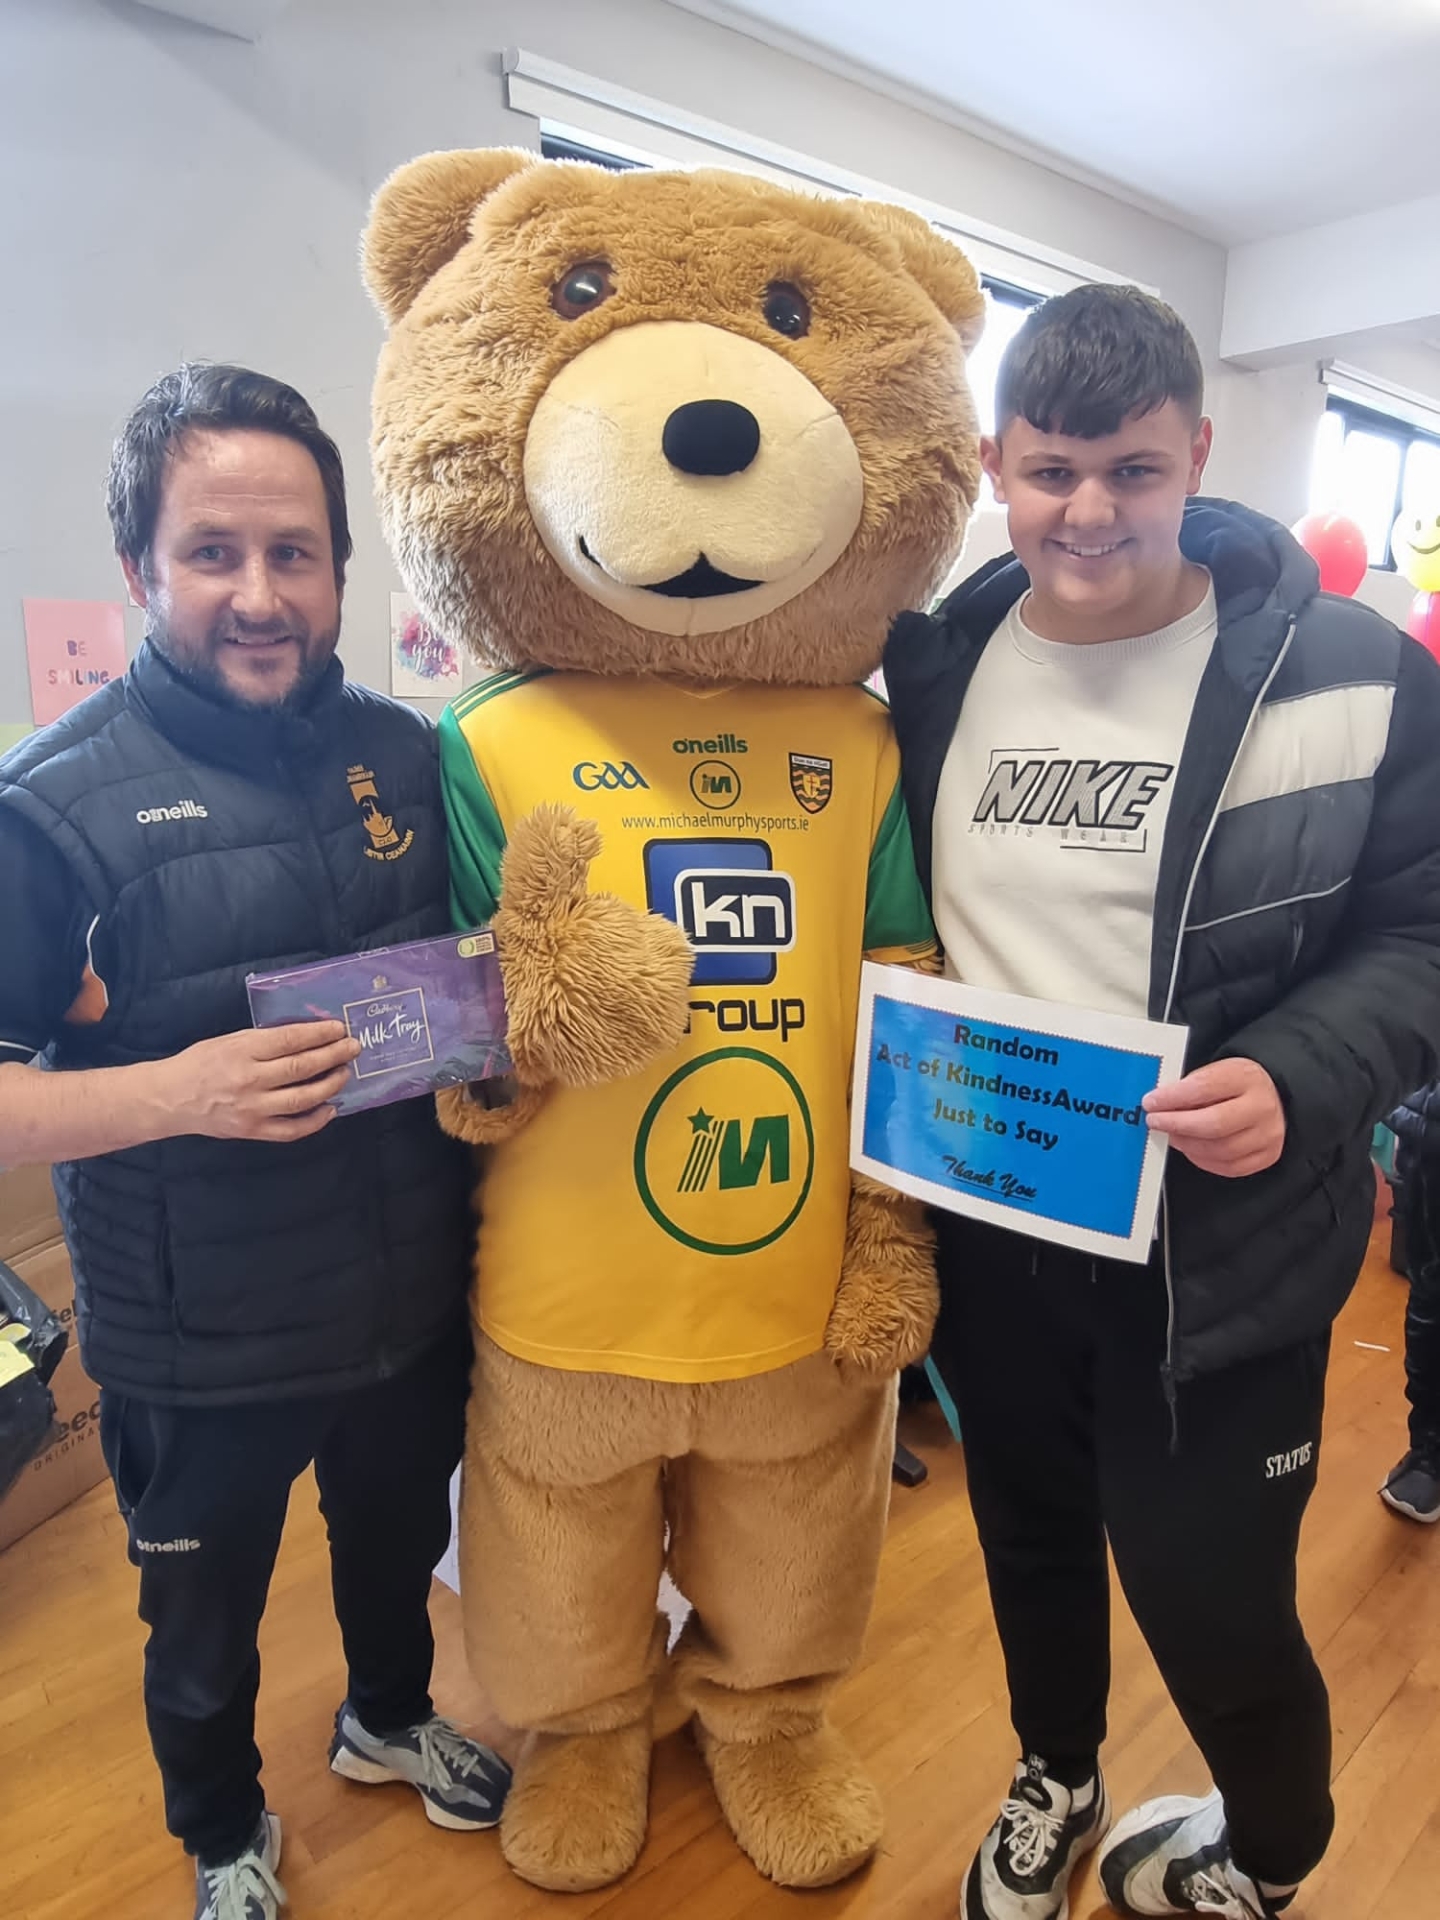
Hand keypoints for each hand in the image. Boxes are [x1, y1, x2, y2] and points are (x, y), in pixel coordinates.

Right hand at [158, 1022, 360, 1142]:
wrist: (170, 1098)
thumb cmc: (201, 1063)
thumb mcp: (229, 1040)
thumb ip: (264, 1040)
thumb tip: (305, 1036)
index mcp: (242, 1051)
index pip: (290, 1040)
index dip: (319, 1034)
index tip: (339, 1028)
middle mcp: (249, 1080)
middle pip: (301, 1068)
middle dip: (333, 1056)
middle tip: (353, 1048)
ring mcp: (252, 1109)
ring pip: (302, 1099)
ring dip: (330, 1085)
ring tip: (344, 1073)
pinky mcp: (252, 1130)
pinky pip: (291, 1130)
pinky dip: (315, 1121)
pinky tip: (330, 1108)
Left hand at [1143, 1058, 1285, 1176]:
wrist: (1272, 1095)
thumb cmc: (1236, 1084)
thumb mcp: (1214, 1072)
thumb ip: (1189, 1087)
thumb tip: (1158, 1104)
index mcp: (1245, 1078)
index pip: (1204, 1088)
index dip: (1172, 1098)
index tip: (1151, 1102)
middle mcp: (1261, 1107)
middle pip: (1213, 1124)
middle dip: (1177, 1125)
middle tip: (1155, 1122)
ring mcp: (1267, 1134)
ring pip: (1219, 1149)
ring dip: (1187, 1144)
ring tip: (1173, 1134)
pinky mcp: (1267, 1155)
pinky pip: (1229, 1167)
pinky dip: (1203, 1160)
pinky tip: (1191, 1148)